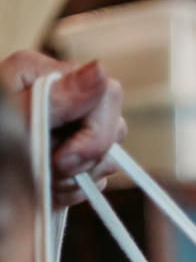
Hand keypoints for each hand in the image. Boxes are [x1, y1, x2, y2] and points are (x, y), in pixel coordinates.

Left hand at [0, 51, 124, 205]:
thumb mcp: (15, 120)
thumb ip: (58, 97)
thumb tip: (100, 71)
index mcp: (46, 76)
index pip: (107, 95)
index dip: (95, 134)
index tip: (62, 159)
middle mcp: (65, 98)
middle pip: (114, 127)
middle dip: (86, 159)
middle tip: (52, 170)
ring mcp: (72, 130)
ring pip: (109, 157)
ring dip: (79, 178)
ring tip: (45, 179)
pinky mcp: (74, 159)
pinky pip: (98, 178)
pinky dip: (76, 190)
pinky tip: (50, 188)